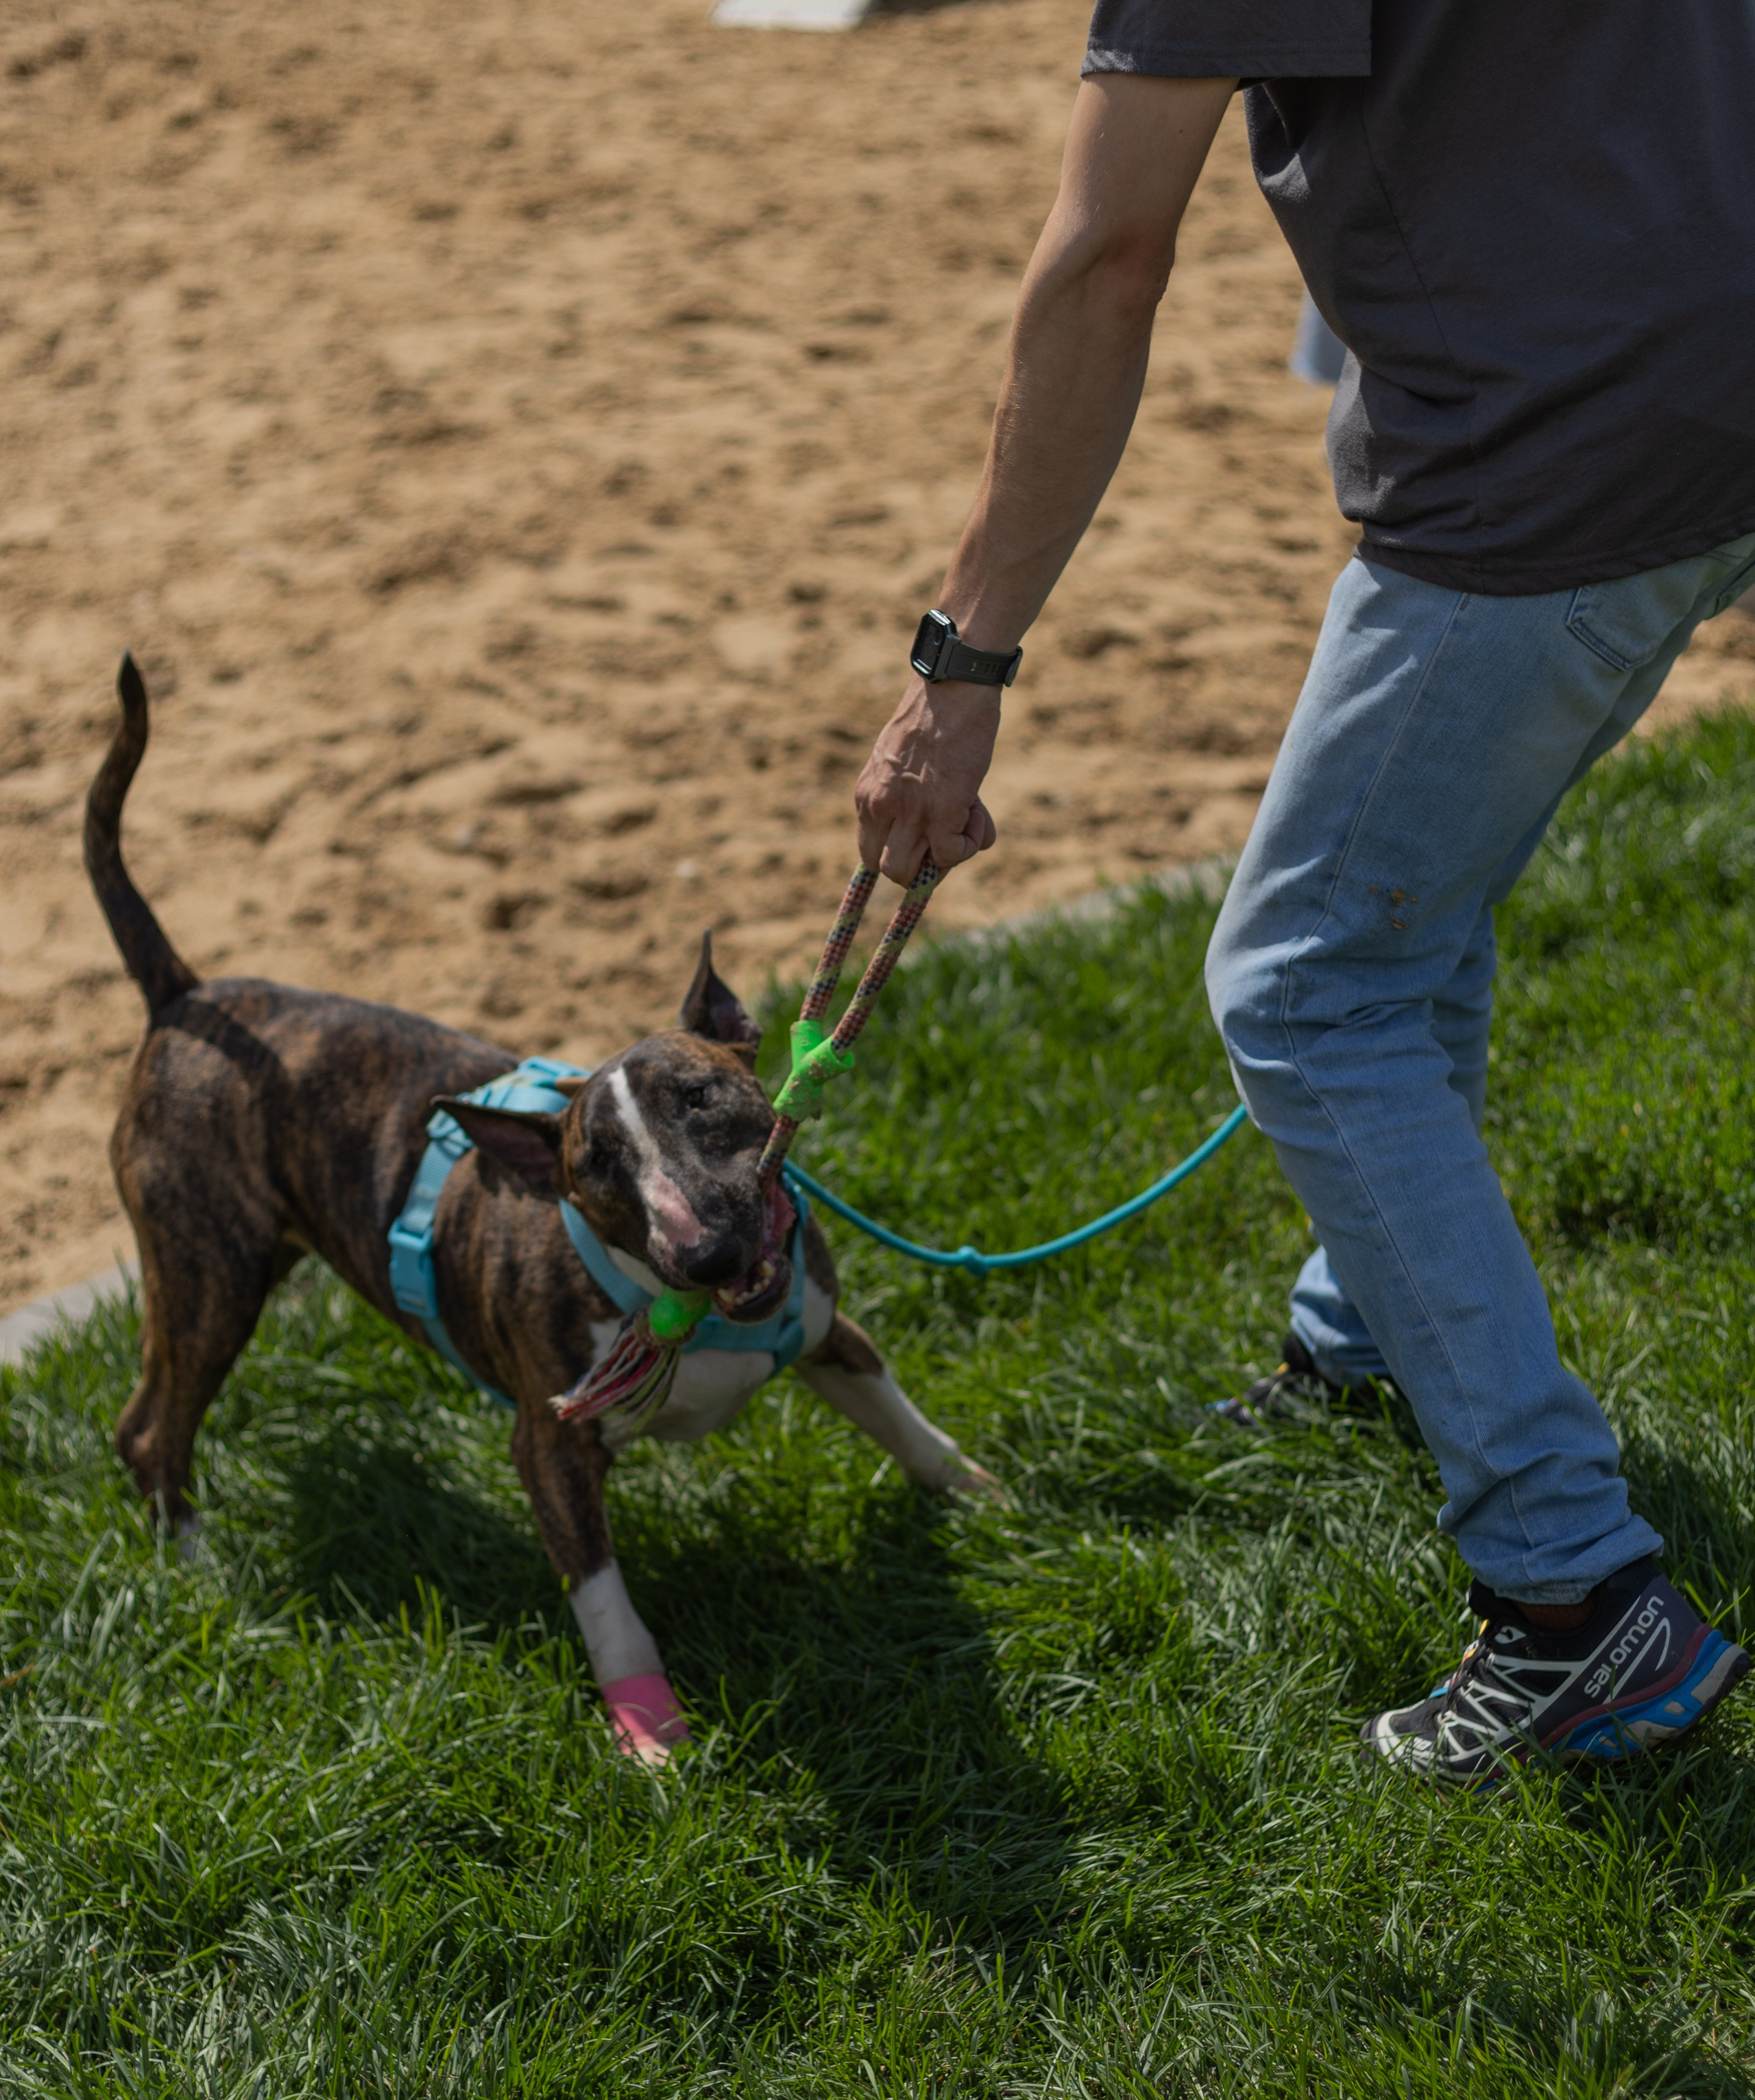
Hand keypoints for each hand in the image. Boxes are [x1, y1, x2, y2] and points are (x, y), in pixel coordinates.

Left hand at [855, 675, 1001, 882]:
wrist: (953, 687)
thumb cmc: (934, 718)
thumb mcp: (897, 760)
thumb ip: (900, 795)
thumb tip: (927, 830)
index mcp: (867, 795)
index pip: (870, 855)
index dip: (901, 856)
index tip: (924, 844)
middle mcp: (881, 807)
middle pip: (891, 871)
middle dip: (924, 866)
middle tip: (949, 835)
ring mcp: (910, 811)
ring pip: (915, 873)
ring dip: (948, 858)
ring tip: (968, 820)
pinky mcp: (943, 810)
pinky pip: (952, 855)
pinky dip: (970, 845)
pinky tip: (979, 812)